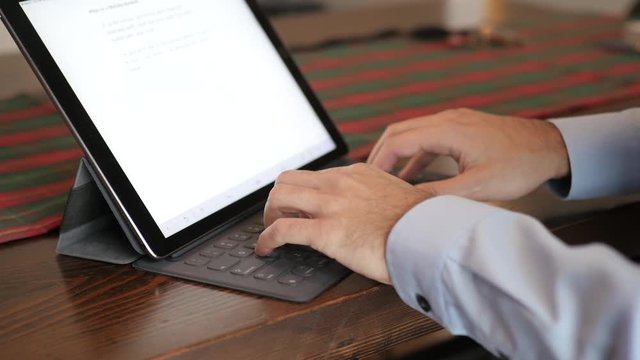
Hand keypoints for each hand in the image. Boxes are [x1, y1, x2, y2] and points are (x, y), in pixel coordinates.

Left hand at [255, 163, 431, 283]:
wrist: (428, 237)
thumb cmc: (419, 224)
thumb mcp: (396, 196)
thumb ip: (376, 196)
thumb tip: (373, 209)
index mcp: (356, 174)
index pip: (314, 175)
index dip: (300, 191)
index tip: (297, 204)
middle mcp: (338, 184)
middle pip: (287, 179)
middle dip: (277, 198)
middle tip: (278, 216)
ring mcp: (331, 205)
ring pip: (279, 197)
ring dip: (268, 215)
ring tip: (269, 231)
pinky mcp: (325, 231)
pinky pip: (281, 230)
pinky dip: (266, 240)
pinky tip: (265, 249)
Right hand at [367, 108, 569, 200]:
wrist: (550, 146)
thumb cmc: (519, 165)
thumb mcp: (479, 186)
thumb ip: (441, 193)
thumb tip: (410, 202)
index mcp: (448, 130)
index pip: (399, 141)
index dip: (380, 160)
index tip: (369, 180)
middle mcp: (447, 119)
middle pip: (399, 131)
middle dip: (381, 154)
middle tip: (369, 178)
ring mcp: (454, 120)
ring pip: (412, 132)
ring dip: (397, 153)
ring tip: (385, 178)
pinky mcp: (461, 127)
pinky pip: (428, 137)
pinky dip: (414, 154)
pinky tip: (411, 174)